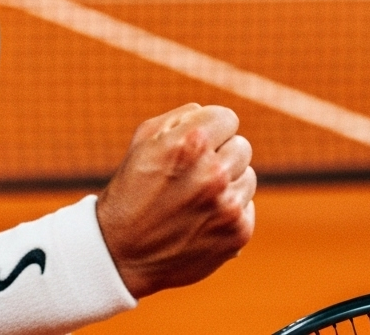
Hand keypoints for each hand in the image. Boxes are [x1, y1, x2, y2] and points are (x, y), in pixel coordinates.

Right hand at [95, 103, 255, 297]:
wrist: (121, 253)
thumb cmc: (132, 188)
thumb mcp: (146, 139)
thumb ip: (184, 117)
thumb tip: (211, 114)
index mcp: (192, 142)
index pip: (228, 118)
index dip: (211, 130)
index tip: (197, 145)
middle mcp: (213, 172)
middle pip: (241, 146)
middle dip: (220, 155)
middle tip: (194, 174)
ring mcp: (228, 205)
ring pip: (247, 176)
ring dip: (228, 183)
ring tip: (196, 198)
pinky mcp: (237, 233)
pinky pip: (247, 206)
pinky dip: (229, 211)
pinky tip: (203, 218)